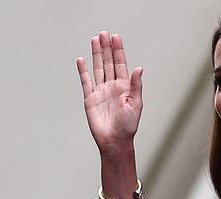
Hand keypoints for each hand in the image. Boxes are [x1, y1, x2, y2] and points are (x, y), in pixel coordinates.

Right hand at [76, 31, 143, 153]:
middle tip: (103, 34)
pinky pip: (86, 82)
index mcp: (124, 86)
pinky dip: (83, 71)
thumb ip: (136, 85)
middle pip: (108, 62)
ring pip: (97, 68)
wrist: (114, 141)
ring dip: (96, 54)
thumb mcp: (136, 104)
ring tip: (94, 40)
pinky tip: (81, 60)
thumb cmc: (128, 126)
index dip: (118, 50)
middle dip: (106, 48)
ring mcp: (100, 91)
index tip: (115, 37)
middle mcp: (112, 86)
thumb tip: (139, 68)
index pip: (120, 63)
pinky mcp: (90, 99)